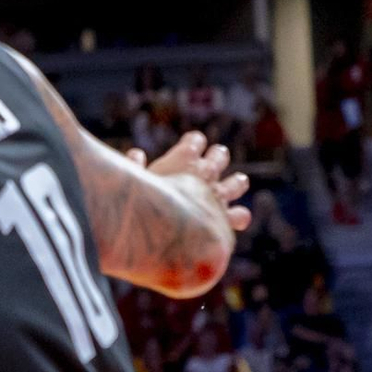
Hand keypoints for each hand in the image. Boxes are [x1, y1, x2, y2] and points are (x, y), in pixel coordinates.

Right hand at [127, 131, 251, 232]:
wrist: (162, 230)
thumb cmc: (139, 204)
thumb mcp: (130, 181)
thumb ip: (134, 166)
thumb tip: (135, 154)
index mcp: (184, 157)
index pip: (195, 141)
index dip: (193, 143)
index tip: (190, 147)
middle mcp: (207, 173)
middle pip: (220, 156)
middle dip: (217, 157)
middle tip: (213, 161)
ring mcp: (220, 195)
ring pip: (238, 183)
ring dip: (236, 182)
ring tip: (237, 182)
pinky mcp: (226, 219)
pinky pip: (240, 215)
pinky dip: (238, 216)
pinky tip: (234, 219)